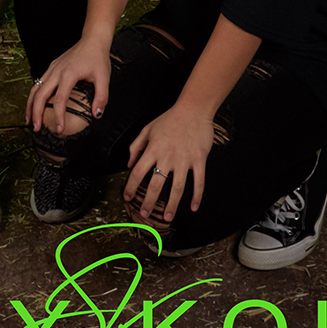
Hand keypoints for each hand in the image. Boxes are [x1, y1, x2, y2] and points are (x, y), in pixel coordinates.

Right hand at [27, 37, 111, 133]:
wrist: (92, 40)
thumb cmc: (98, 58)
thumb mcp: (104, 78)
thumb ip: (101, 97)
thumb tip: (97, 115)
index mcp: (69, 74)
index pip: (60, 99)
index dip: (59, 116)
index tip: (59, 129)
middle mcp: (56, 71)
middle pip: (40, 95)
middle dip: (36, 113)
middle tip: (36, 129)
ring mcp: (51, 69)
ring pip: (35, 88)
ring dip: (30, 105)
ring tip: (29, 121)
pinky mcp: (51, 67)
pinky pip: (38, 83)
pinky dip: (33, 96)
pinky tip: (33, 105)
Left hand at [124, 103, 215, 221]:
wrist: (194, 109)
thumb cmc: (170, 118)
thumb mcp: (148, 128)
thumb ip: (136, 146)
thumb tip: (129, 164)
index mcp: (153, 149)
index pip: (138, 172)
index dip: (131, 187)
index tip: (127, 197)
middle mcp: (167, 157)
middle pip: (156, 185)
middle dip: (149, 202)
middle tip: (145, 214)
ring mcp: (184, 159)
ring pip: (177, 188)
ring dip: (172, 205)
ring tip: (167, 218)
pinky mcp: (199, 160)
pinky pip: (198, 181)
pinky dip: (197, 196)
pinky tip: (193, 207)